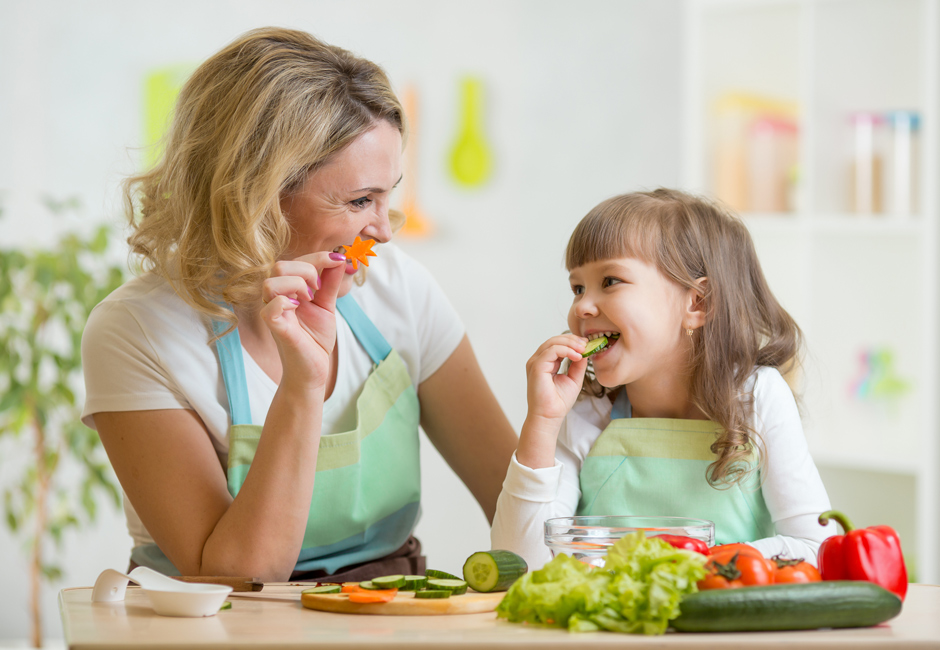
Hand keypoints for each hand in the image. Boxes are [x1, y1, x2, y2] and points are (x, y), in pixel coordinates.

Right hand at [259, 252, 346, 386]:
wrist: (314, 369)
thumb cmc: (315, 338)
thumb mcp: (327, 305)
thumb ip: (330, 282)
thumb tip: (340, 258)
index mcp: (287, 290)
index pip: (295, 260)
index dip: (318, 257)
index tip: (338, 261)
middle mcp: (276, 298)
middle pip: (280, 266)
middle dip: (307, 270)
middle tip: (319, 289)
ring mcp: (273, 312)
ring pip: (271, 282)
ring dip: (297, 285)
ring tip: (309, 300)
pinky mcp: (275, 328)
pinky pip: (270, 307)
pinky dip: (287, 302)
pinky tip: (299, 308)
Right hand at [525, 334, 587, 423]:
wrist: (549, 416)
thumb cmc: (558, 402)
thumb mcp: (574, 379)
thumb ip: (578, 365)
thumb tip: (585, 352)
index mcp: (545, 363)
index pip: (557, 344)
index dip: (572, 342)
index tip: (587, 344)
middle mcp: (538, 360)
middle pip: (554, 340)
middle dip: (572, 340)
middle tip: (586, 344)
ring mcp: (536, 363)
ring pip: (553, 342)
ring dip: (570, 343)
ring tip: (583, 349)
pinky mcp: (537, 367)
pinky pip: (552, 351)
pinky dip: (566, 350)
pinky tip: (577, 356)